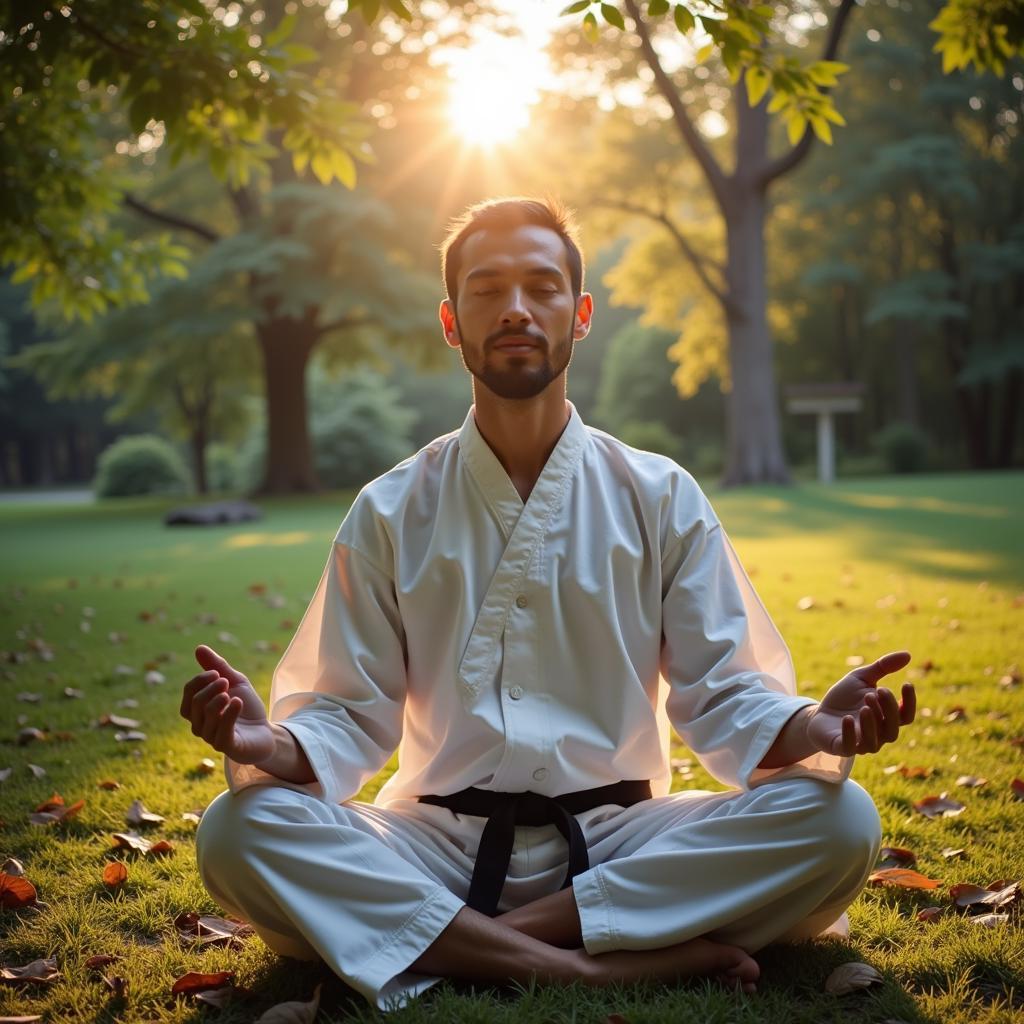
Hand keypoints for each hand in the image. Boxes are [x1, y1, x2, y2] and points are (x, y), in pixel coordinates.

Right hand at [179, 644, 274, 764]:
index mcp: (199, 710)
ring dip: (218, 700)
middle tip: (226, 682)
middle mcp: (201, 725)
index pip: (189, 693)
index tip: (217, 673)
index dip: (199, 680)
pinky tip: (237, 702)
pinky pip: (221, 731)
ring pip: (206, 716)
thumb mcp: (236, 682)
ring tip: (232, 695)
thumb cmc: (247, 708)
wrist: (266, 732)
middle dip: (210, 689)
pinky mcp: (227, 747)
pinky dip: (229, 714)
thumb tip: (199, 648)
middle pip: (195, 704)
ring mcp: (212, 738)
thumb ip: (218, 667)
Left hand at [806, 651, 915, 757]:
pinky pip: (850, 747)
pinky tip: (847, 718)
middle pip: (892, 728)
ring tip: (865, 705)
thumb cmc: (844, 698)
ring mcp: (861, 743)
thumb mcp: (861, 678)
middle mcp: (878, 734)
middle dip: (888, 710)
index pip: (905, 715)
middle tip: (877, 691)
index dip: (909, 702)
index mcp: (885, 718)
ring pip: (875, 741)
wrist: (817, 713)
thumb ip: (883, 667)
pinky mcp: (841, 748)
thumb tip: (908, 655)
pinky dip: (850, 734)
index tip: (906, 683)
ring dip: (872, 723)